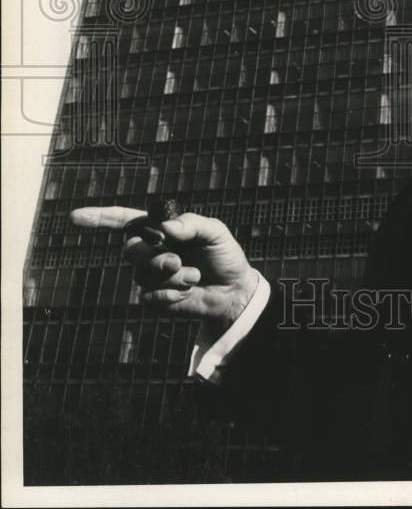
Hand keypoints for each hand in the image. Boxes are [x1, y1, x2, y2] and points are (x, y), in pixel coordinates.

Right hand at [69, 206, 259, 332]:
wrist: (232, 290)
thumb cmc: (224, 255)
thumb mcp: (215, 232)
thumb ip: (192, 223)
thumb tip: (165, 227)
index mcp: (160, 228)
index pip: (123, 220)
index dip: (98, 218)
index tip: (75, 217)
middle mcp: (150, 249)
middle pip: (130, 249)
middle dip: (153, 256)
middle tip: (177, 260)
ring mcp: (149, 274)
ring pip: (141, 274)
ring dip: (170, 276)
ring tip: (193, 276)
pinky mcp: (154, 297)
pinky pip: (150, 296)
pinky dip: (172, 293)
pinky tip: (188, 291)